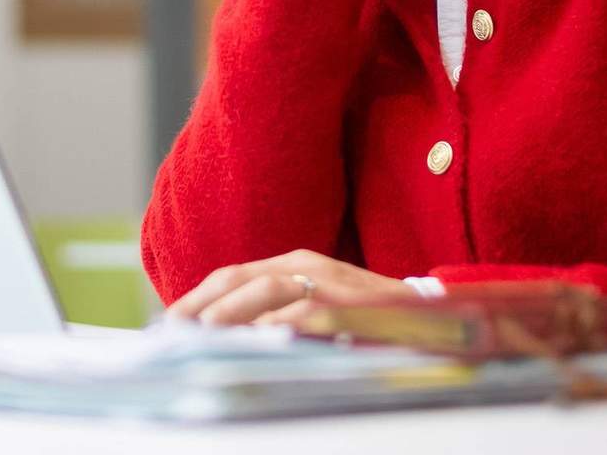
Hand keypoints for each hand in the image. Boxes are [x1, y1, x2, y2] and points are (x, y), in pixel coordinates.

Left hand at [165, 248, 417, 326]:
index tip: (170, 322)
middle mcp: (310, 266)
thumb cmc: (371, 319)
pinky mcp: (354, 307)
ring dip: (230, 314)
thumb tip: (230, 337)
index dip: (197, 298)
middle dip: (202, 305)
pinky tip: (255, 343)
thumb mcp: (320, 306)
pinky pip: (307, 313)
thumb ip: (278, 313)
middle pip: (240, 278)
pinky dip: (278, 326)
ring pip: (268, 290)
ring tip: (203, 337)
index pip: (233, 275)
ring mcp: (333, 285)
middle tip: (173, 333)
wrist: (436, 317)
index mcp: (297, 263)